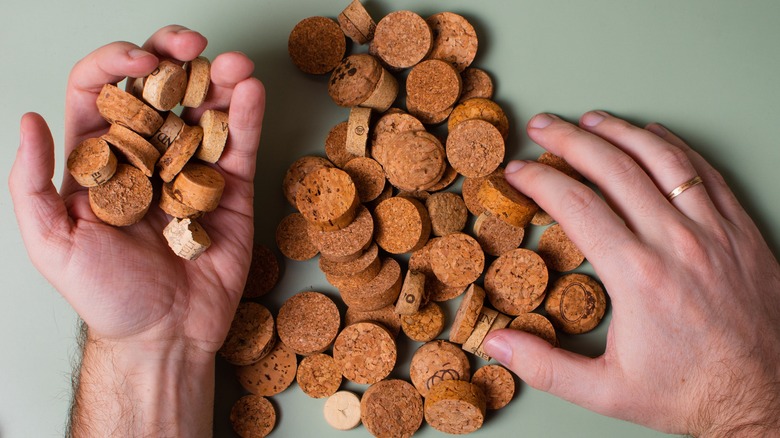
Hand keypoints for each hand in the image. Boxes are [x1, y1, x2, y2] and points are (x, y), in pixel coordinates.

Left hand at [9, 25, 264, 435]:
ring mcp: (191, 169)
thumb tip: (28, 119)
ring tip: (234, 67)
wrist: (163, 334)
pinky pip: (239, 144)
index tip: (141, 63)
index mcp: (101, 159)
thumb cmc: (105, 296)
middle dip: (174, 57)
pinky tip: (250, 91)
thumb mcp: (51, 244)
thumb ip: (32, 183)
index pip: (103, 92)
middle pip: (159, 89)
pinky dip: (247, 115)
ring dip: (220, 79)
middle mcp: (147, 155)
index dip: (118, 65)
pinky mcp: (230, 189)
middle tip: (191, 45)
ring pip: (204, 109)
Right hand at [483, 111, 779, 434]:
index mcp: (637, 275)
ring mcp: (713, 231)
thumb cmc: (690, 393)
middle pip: (613, 168)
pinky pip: (703, 171)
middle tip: (543, 127)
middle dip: (570, 140)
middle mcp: (675, 242)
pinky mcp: (740, 231)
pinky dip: (673, 146)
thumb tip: (496, 343)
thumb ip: (545, 366)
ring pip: (661, 158)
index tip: (516, 172)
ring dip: (620, 131)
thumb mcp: (607, 392)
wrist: (768, 397)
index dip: (538, 180)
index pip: (575, 204)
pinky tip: (652, 136)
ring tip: (590, 118)